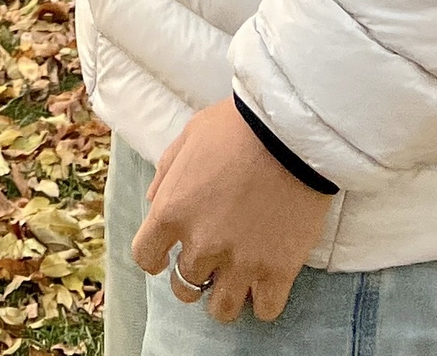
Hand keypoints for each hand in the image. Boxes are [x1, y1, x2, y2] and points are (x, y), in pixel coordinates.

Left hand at [130, 98, 331, 323]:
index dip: (156, 257)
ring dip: (225, 295)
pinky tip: (266, 282)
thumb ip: (167, 172)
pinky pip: (265, 310)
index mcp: (173, 211)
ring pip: (221, 309)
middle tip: (212, 258)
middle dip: (195, 275)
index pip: (146, 257)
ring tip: (237, 278)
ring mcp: (240, 262)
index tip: (167, 254)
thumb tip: (154, 202)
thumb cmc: (237, 126)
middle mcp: (201, 244)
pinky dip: (263, 301)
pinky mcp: (278, 270)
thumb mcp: (190, 135)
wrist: (291, 130)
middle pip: (184, 286)